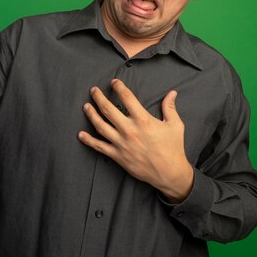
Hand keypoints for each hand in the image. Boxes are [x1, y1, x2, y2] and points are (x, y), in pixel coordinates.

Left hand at [78, 79, 193, 202]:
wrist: (169, 173)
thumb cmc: (173, 148)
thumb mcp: (175, 125)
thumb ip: (170, 107)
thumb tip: (172, 93)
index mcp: (143, 120)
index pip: (127, 98)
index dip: (119, 88)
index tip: (114, 82)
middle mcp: (129, 130)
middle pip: (108, 109)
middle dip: (99, 97)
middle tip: (93, 90)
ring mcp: (121, 143)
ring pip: (100, 126)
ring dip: (91, 115)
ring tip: (86, 106)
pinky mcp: (117, 156)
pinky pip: (99, 146)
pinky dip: (88, 140)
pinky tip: (81, 134)